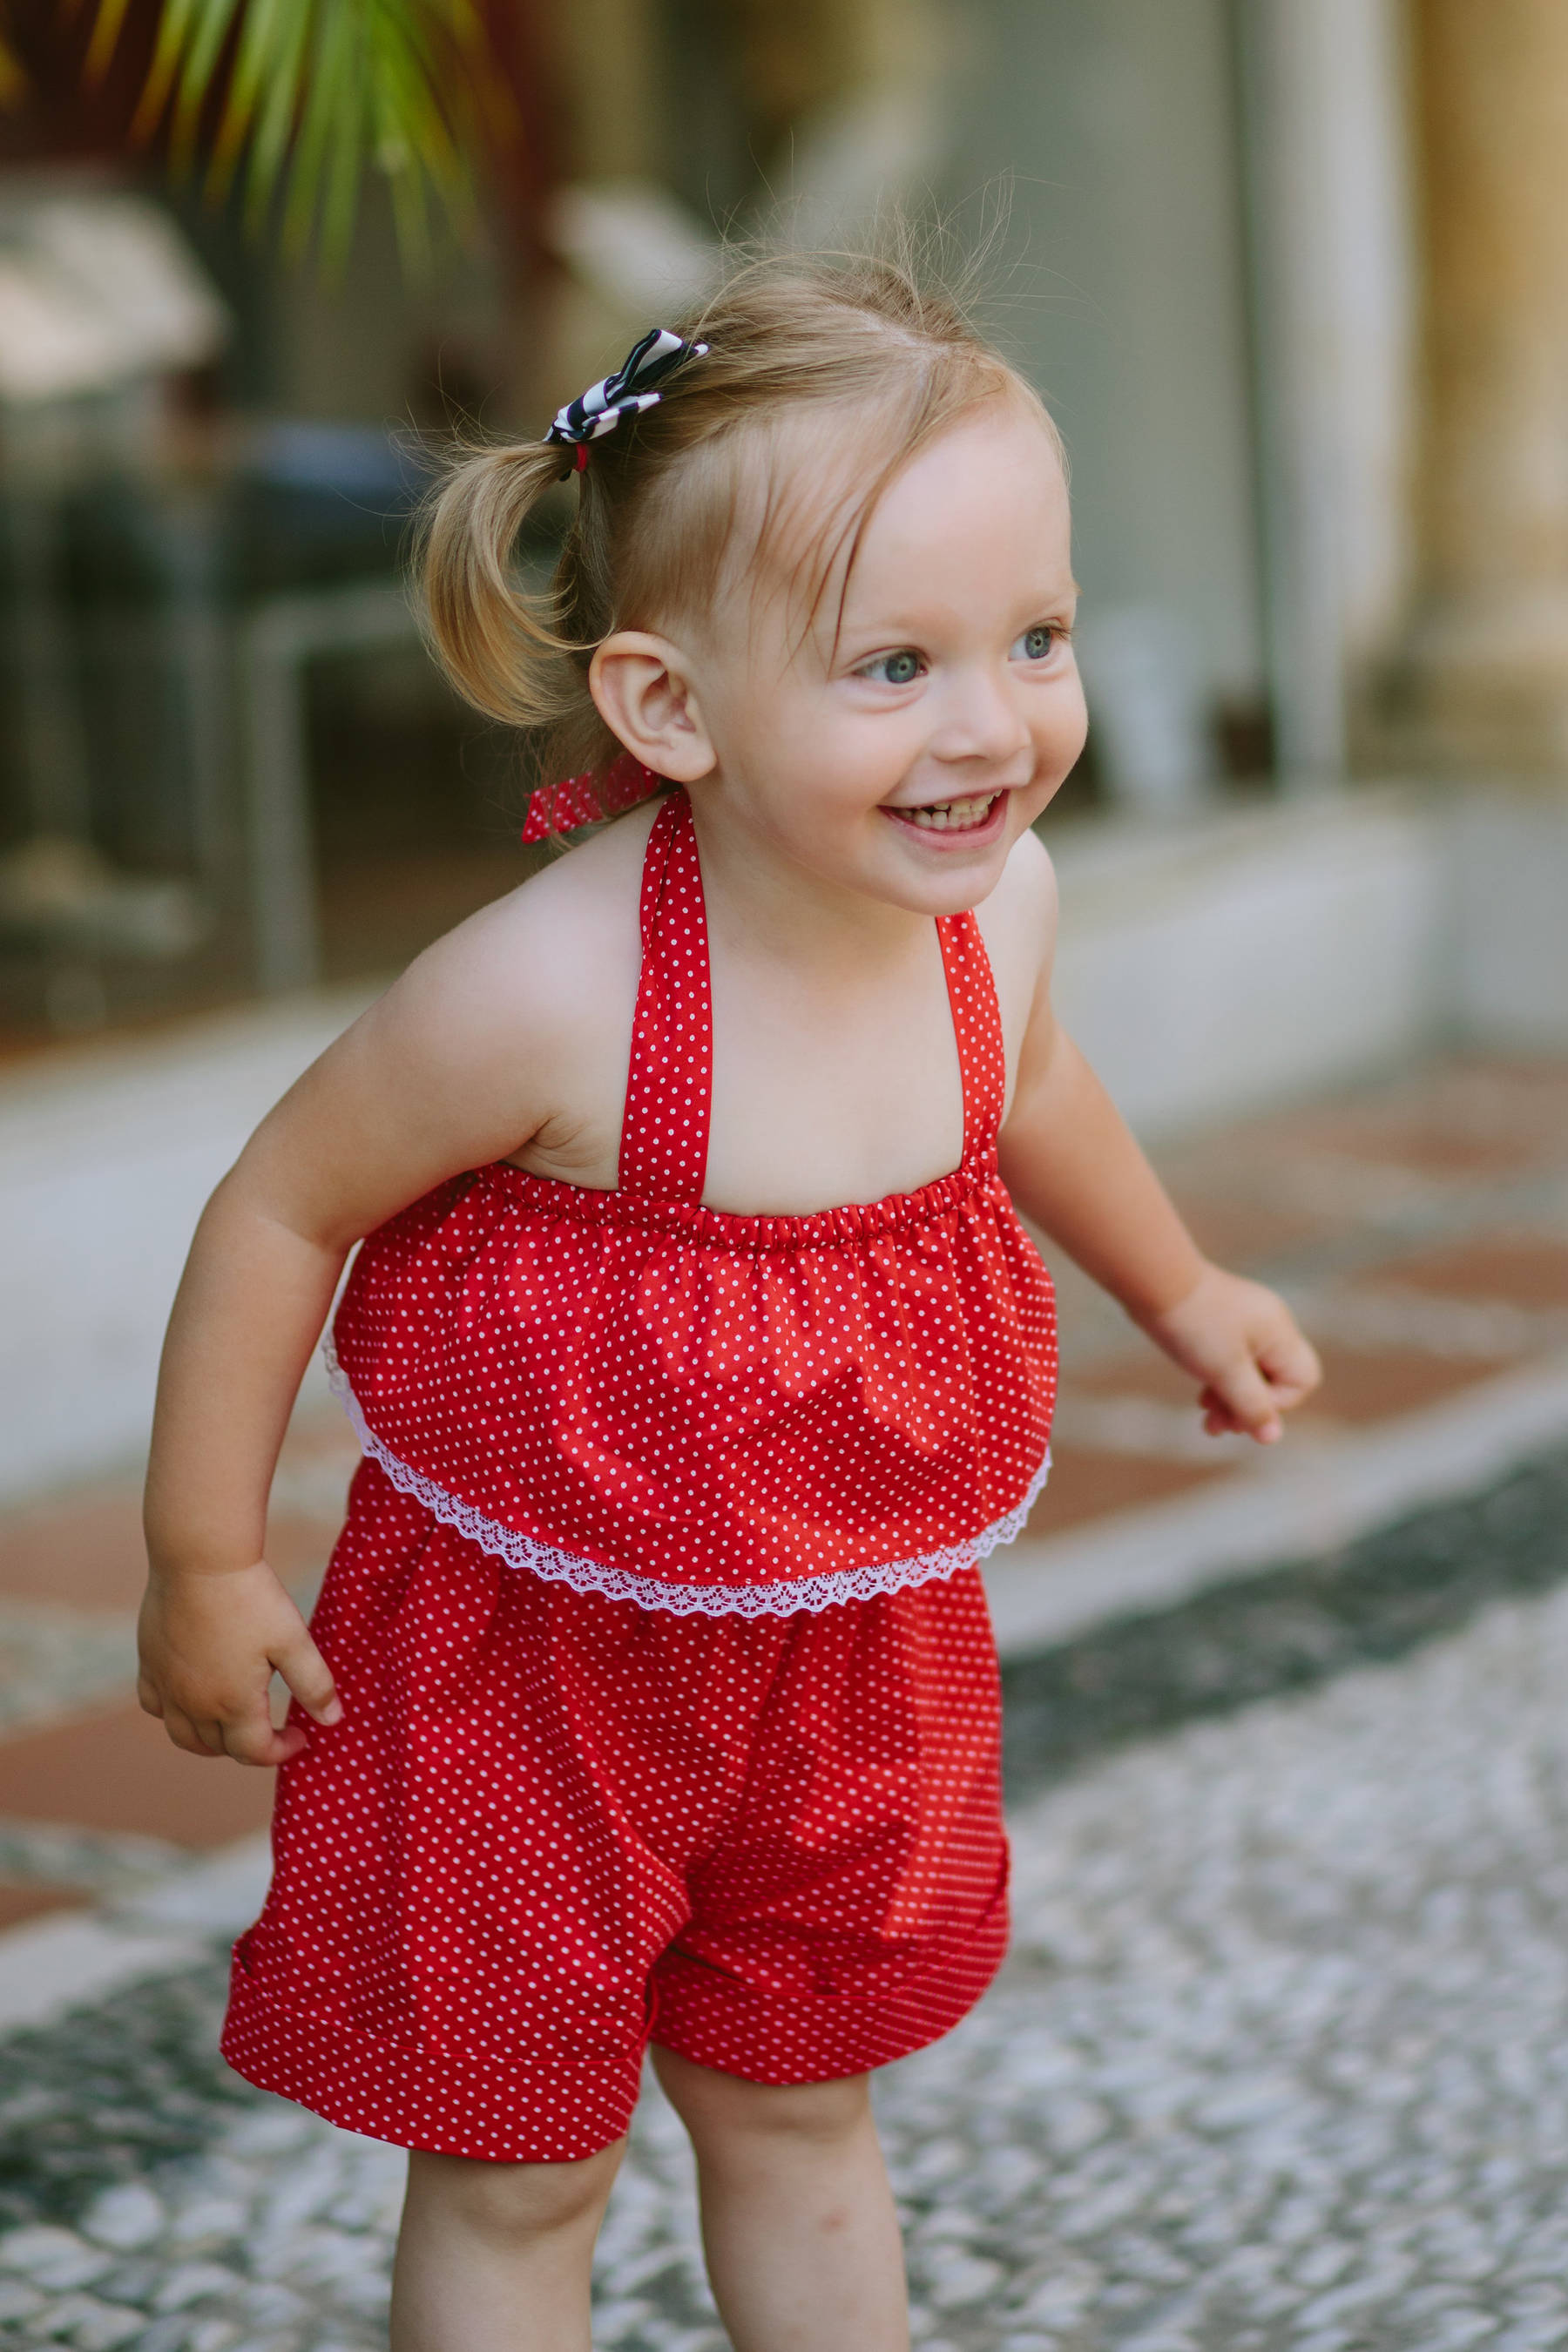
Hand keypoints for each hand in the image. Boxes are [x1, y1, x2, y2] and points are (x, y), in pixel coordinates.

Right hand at [137, 1559, 342, 1765]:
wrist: (200, 1559)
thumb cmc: (251, 1597)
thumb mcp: (294, 1640)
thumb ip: (314, 1685)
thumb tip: (333, 1721)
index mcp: (232, 1703)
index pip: (255, 1752)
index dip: (282, 1751)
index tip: (301, 1735)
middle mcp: (194, 1703)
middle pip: (221, 1748)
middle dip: (250, 1747)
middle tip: (271, 1730)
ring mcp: (167, 1685)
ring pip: (184, 1736)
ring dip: (211, 1742)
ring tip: (234, 1728)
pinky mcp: (149, 1663)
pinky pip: (155, 1706)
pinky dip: (174, 1715)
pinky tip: (190, 1700)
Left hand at [1136, 1262, 1320, 1444]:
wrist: (1153, 1282)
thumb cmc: (1194, 1325)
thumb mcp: (1225, 1372)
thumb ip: (1251, 1406)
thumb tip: (1272, 1438)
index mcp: (1280, 1333)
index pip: (1302, 1381)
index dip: (1276, 1404)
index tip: (1241, 1408)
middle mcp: (1269, 1326)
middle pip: (1276, 1381)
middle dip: (1248, 1409)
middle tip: (1219, 1426)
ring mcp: (1245, 1324)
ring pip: (1250, 1374)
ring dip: (1231, 1402)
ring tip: (1207, 1422)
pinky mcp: (1220, 1324)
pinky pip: (1231, 1362)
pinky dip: (1220, 1383)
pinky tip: (1202, 1399)